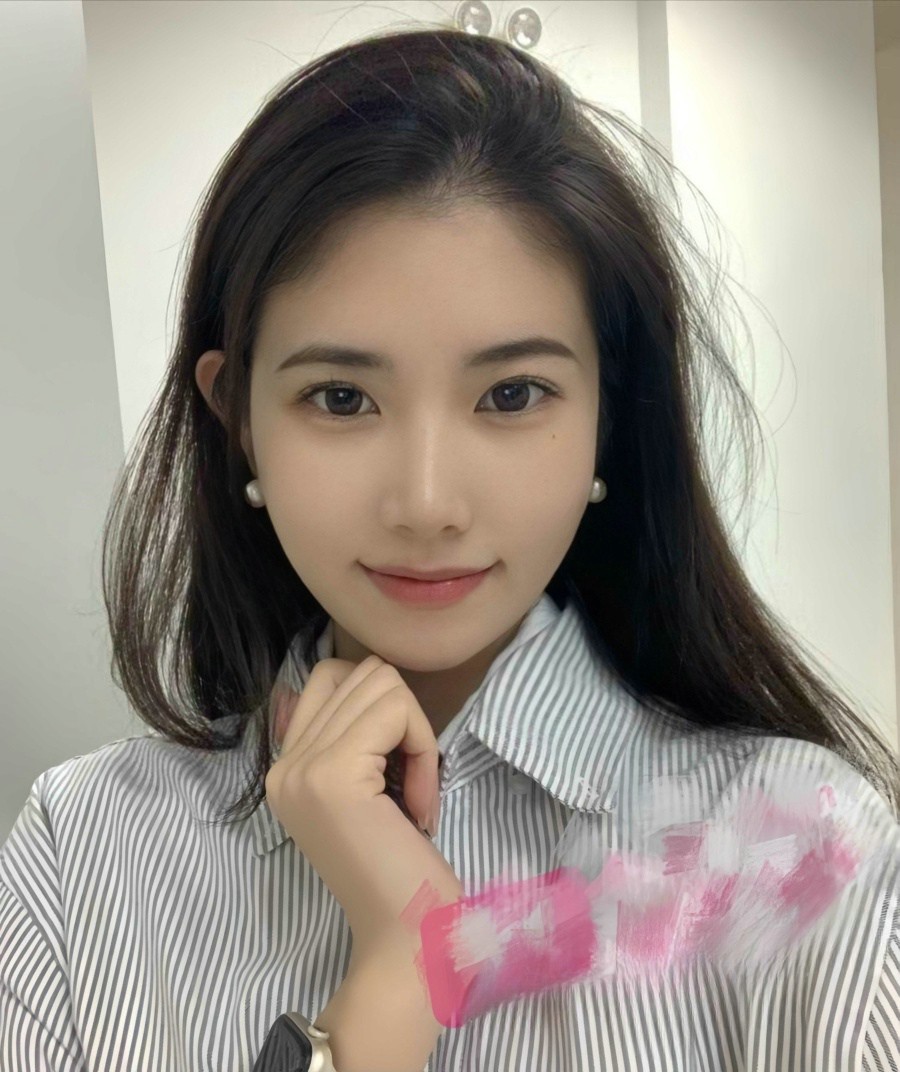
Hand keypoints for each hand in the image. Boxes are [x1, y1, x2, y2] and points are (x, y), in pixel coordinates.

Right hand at [264, 655, 463, 965]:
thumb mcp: (367, 791)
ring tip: (412, 796)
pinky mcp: (334, 774)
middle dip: (404, 720)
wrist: (405, 941)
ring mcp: (303, 769)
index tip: (394, 771)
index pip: (330, 675)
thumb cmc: (401, 872)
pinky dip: (423, 749)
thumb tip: (352, 672)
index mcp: (285, 768)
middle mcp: (283, 765)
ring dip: (416, 735)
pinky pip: (397, 711)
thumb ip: (349, 737)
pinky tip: (418, 806)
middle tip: (409, 786)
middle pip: (361, 672)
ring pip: (382, 684)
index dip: (381, 708)